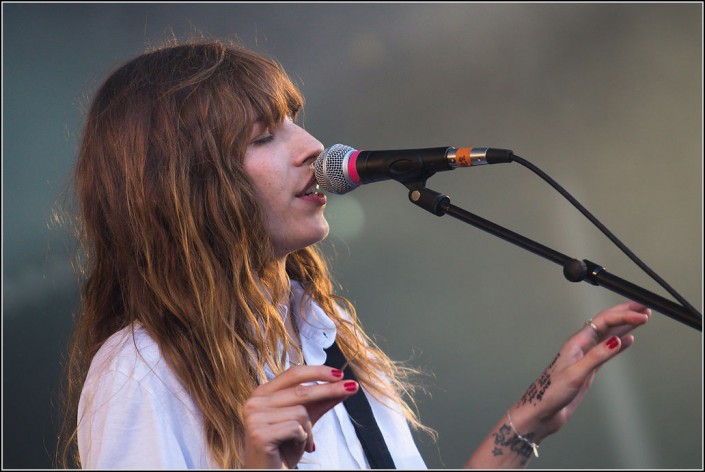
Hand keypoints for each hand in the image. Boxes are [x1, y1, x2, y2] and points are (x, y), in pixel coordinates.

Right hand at [242, 365, 357, 468]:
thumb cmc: (284, 449)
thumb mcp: (305, 421)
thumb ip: (321, 402)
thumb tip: (343, 386)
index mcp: (263, 393)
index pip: (293, 374)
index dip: (318, 371)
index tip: (340, 374)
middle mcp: (255, 402)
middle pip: (301, 390)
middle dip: (329, 390)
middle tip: (351, 388)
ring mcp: (255, 418)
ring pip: (301, 411)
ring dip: (309, 429)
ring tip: (302, 441)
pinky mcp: (260, 434)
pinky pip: (296, 428)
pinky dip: (303, 439)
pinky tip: (294, 447)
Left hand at [509, 301, 650, 441]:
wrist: (542, 410)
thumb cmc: (551, 393)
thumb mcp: (575, 374)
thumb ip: (596, 357)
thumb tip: (616, 340)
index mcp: (577, 343)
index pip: (604, 321)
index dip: (624, 316)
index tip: (641, 315)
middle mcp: (582, 346)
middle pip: (607, 323)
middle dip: (625, 313)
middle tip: (644, 307)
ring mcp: (586, 356)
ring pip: (609, 335)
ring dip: (625, 325)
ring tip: (641, 317)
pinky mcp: (588, 367)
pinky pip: (607, 350)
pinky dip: (620, 344)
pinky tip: (629, 340)